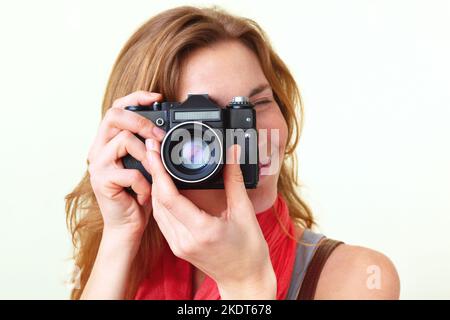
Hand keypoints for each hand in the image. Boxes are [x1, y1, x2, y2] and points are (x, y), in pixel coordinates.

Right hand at [87, 91, 164, 246]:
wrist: (126, 226)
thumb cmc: (138, 195)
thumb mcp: (146, 166)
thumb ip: (149, 147)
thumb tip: (166, 132)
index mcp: (109, 142)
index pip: (117, 108)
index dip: (136, 98)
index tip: (158, 97)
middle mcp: (99, 149)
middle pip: (114, 115)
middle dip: (142, 122)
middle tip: (159, 137)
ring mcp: (98, 164)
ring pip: (124, 140)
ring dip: (147, 156)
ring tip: (153, 173)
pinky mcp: (102, 181)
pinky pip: (131, 172)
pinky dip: (144, 184)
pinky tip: (145, 195)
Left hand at [145, 138, 276, 298]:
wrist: (245, 279)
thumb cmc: (249, 250)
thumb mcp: (244, 213)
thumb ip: (234, 180)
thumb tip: (233, 153)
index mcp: (202, 230)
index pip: (169, 197)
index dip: (158, 171)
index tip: (153, 151)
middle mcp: (185, 239)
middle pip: (158, 201)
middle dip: (153, 173)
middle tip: (153, 150)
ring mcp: (179, 245)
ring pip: (157, 210)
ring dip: (154, 186)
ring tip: (155, 164)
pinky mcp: (178, 247)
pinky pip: (162, 220)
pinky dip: (160, 201)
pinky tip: (163, 187)